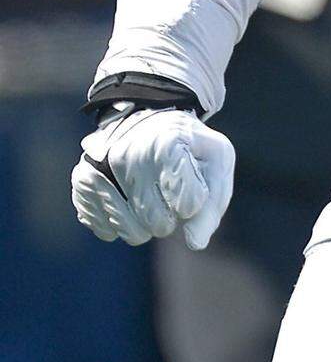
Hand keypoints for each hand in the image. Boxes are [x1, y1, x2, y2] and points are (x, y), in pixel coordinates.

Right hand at [72, 105, 234, 250]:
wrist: (149, 118)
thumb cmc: (187, 144)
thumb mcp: (215, 160)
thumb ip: (212, 203)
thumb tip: (195, 243)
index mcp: (166, 144)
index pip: (189, 205)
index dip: (195, 200)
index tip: (191, 178)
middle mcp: (128, 155)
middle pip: (159, 224)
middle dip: (171, 216)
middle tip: (169, 189)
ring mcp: (101, 169)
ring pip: (132, 233)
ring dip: (146, 223)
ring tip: (149, 195)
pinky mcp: (82, 184)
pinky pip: (106, 231)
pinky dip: (121, 223)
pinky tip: (127, 197)